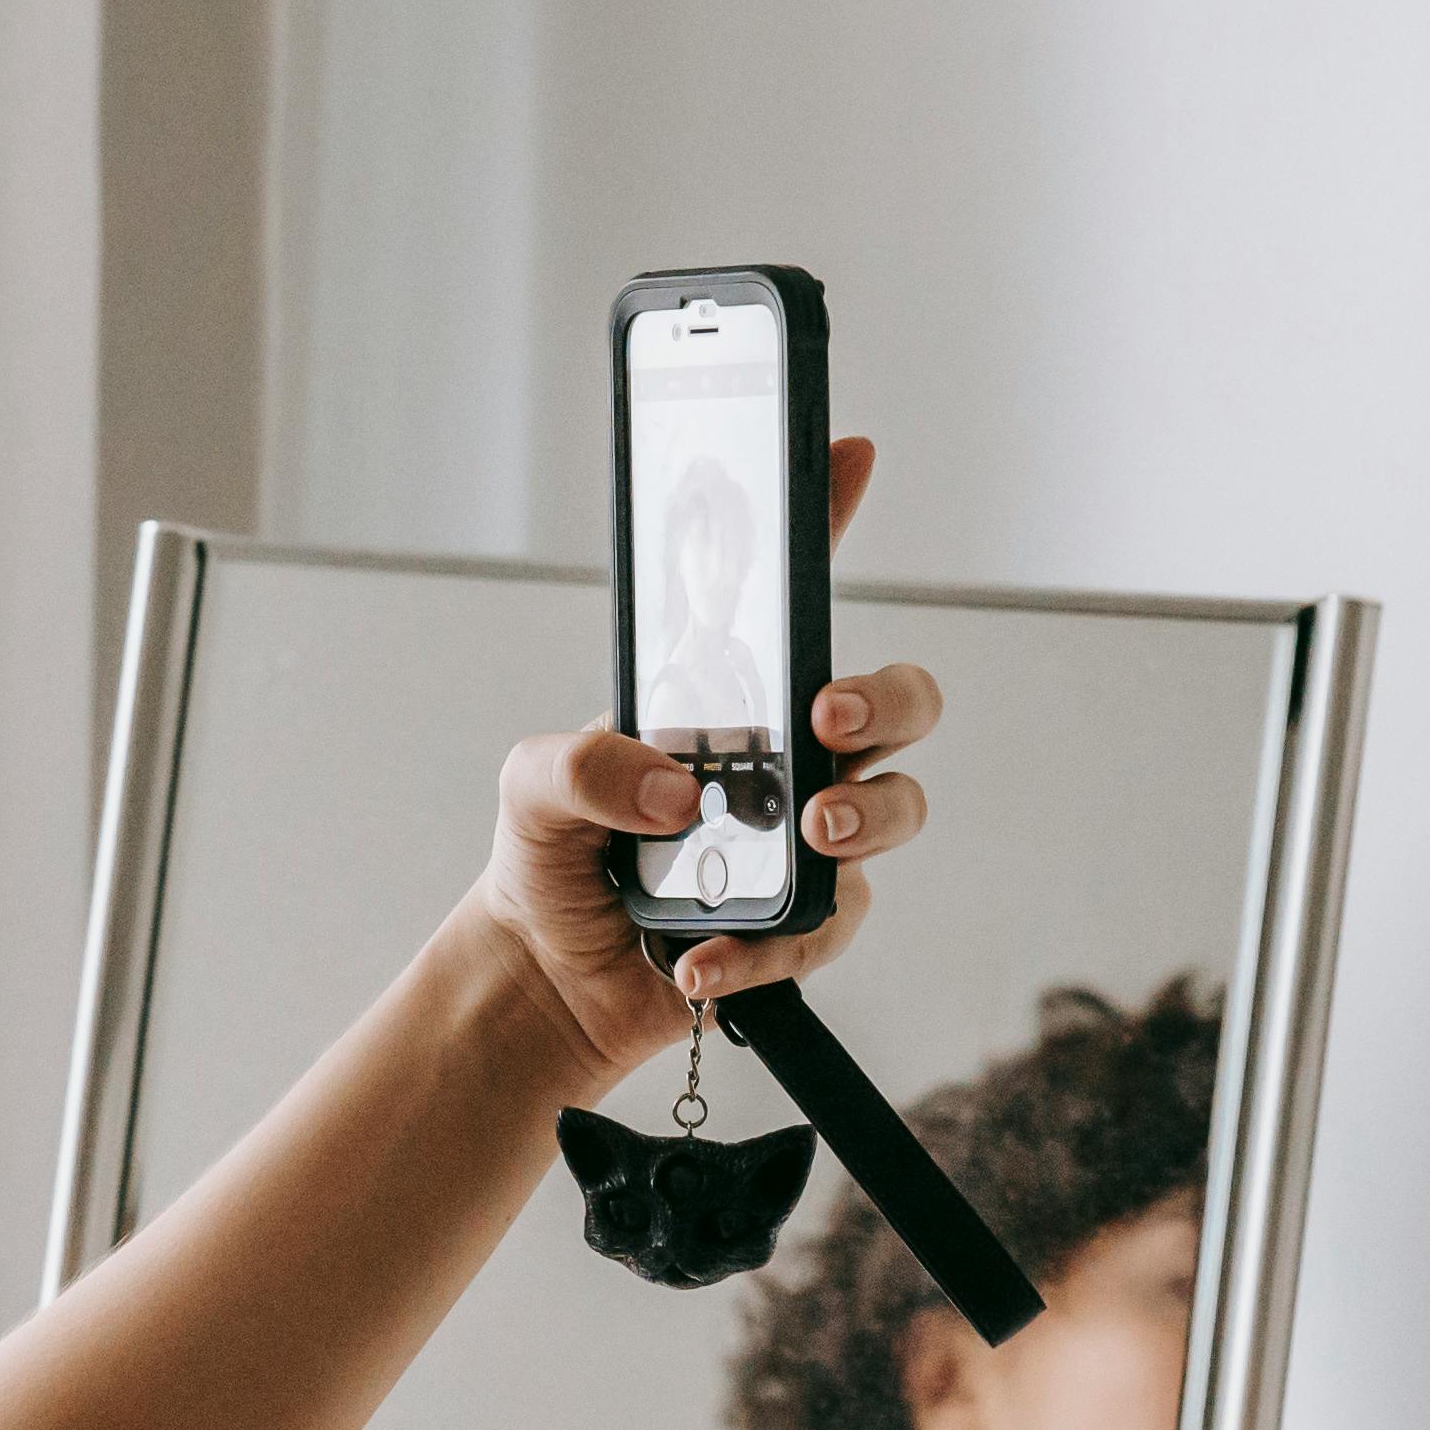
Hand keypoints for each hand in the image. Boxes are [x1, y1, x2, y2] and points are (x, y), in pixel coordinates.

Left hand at [466, 434, 937, 1095]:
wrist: (545, 974)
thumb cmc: (552, 854)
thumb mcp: (532, 786)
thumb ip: (582, 765)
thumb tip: (673, 788)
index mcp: (731, 698)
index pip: (792, 598)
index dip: (826, 519)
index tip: (847, 455)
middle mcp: (789, 761)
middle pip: (897, 703)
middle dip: (883, 700)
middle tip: (824, 721)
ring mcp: (805, 842)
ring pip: (897, 809)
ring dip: (865, 819)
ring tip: (805, 839)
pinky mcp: (803, 924)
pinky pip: (829, 926)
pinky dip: (769, 948)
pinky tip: (700, 963)